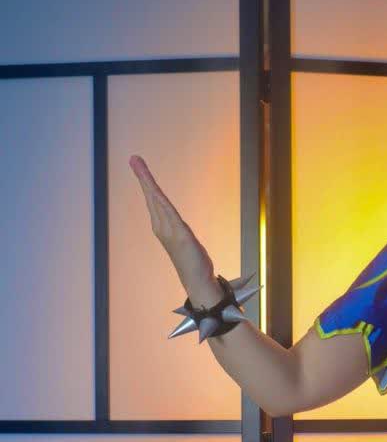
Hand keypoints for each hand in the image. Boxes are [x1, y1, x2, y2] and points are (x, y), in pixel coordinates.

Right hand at [128, 154, 217, 299]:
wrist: (198, 283)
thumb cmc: (193, 264)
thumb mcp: (186, 241)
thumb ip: (179, 230)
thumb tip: (178, 225)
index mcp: (162, 227)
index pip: (154, 200)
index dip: (146, 182)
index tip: (138, 165)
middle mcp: (162, 227)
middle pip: (151, 197)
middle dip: (143, 177)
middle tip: (134, 158)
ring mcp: (169, 231)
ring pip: (157, 201)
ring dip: (148, 182)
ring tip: (138, 165)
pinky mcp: (180, 235)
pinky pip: (169, 212)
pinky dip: (160, 200)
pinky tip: (154, 189)